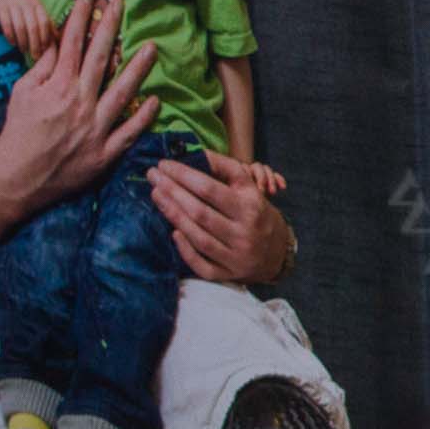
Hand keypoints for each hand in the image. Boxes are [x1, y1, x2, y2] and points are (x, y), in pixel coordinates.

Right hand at [0, 0, 53, 59]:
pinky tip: (12, 43)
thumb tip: (58, 38)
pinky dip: (10, 36)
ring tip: (24, 50)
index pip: (44, 22)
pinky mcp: (0, 8)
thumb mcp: (36, 8)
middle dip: (35, 43)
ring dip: (22, 41)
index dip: (46, 37)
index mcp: (38, 4)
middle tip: (35, 55)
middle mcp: (27, 4)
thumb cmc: (23, 2)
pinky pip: (6, 24)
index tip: (46, 49)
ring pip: (20, 27)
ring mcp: (13, 5)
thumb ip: (46, 21)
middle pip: (33, 26)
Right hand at [0, 0, 158, 213]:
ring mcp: (95, 127)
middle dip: (110, 27)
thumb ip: (42, 68)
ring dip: (138, 68)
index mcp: (58, 87)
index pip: (73, 44)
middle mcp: (79, 102)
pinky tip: (156, 100)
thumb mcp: (22, 93)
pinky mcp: (105, 151)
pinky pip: (129, 132)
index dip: (82, 17)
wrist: (16, 176)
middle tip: (121, 3)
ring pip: (122, 92)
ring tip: (152, 47)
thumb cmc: (18, 131)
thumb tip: (58, 44)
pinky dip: (143, 116)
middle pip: (100, 58)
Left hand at [151, 150, 290, 282]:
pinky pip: (200, 263)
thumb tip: (197, 154)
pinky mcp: (227, 274)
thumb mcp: (251, 189)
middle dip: (172, 191)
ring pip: (197, 236)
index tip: (165, 164)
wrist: (277, 252)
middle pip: (200, 211)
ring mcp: (235, 255)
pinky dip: (184, 248)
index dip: (185, 175)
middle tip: (152, 175)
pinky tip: (172, 231)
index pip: (211, 188)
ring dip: (172, 214)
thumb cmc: (256, 213)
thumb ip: (227, 171)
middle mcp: (244, 231)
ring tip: (156, 194)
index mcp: (251, 206)